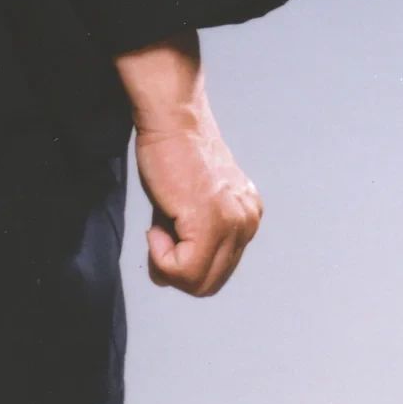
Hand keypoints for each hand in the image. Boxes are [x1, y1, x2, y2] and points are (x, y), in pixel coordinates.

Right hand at [132, 102, 261, 295]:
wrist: (171, 120)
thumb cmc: (171, 151)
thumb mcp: (187, 202)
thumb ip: (187, 239)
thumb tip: (166, 278)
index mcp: (245, 217)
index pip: (216, 269)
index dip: (183, 260)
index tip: (167, 229)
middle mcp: (246, 223)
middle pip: (210, 283)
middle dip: (176, 269)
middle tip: (159, 234)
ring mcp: (233, 225)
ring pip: (199, 283)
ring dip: (168, 264)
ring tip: (160, 226)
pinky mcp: (211, 224)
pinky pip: (185, 270)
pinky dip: (161, 257)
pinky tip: (156, 226)